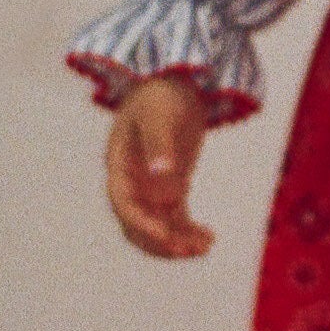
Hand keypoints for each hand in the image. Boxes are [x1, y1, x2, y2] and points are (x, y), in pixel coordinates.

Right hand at [106, 73, 213, 257]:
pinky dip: (189, 231)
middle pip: (137, 223)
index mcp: (120, 164)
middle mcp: (132, 181)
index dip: (142, 222)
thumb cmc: (162, 94)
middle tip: (189, 249)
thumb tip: (160, 177)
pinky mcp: (170, 186)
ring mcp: (150, 186)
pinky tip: (209, 239)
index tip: (166, 235)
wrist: (174, 81)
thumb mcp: (160, 115)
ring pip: (158, 226)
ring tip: (204, 247)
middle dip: (161, 241)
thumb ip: (159, 145)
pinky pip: (175, 218)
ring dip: (177, 241)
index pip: (124, 203)